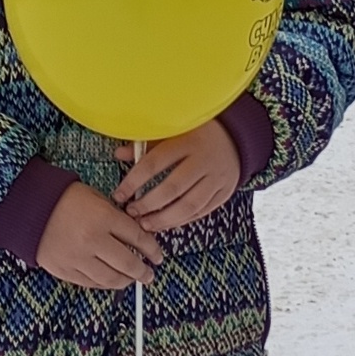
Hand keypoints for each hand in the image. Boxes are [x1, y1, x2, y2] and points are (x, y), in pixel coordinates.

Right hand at [35, 179, 161, 287]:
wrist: (28, 208)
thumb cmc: (63, 198)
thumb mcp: (95, 197)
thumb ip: (115, 216)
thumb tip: (134, 235)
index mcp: (103, 217)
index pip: (137, 237)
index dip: (152, 249)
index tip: (158, 256)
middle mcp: (93, 240)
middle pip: (128, 262)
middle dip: (143, 271)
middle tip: (149, 274)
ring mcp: (78, 258)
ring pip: (111, 278)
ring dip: (126, 281)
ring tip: (132, 280)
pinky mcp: (64, 270)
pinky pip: (91, 283)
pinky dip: (105, 284)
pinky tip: (112, 281)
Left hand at [116, 122, 242, 230]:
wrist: (235, 137)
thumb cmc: (196, 134)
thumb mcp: (172, 132)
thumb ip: (146, 143)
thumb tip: (118, 154)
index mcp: (187, 140)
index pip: (154, 163)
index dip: (134, 181)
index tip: (119, 194)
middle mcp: (204, 159)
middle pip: (172, 188)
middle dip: (148, 204)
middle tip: (131, 212)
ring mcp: (217, 178)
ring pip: (189, 205)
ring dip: (165, 219)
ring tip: (146, 224)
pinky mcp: (226, 192)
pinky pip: (202, 212)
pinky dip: (182, 220)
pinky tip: (166, 223)